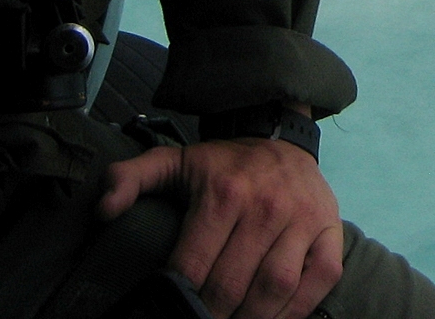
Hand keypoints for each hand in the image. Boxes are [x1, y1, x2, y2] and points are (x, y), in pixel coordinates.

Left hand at [99, 134, 342, 318]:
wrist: (281, 134)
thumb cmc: (224, 164)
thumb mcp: (174, 161)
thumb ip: (130, 178)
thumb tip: (104, 210)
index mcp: (224, 193)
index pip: (193, 267)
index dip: (176, 299)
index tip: (168, 309)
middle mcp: (266, 206)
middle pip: (231, 285)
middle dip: (209, 315)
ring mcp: (303, 218)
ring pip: (274, 288)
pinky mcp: (330, 229)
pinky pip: (320, 280)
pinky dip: (297, 309)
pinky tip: (273, 318)